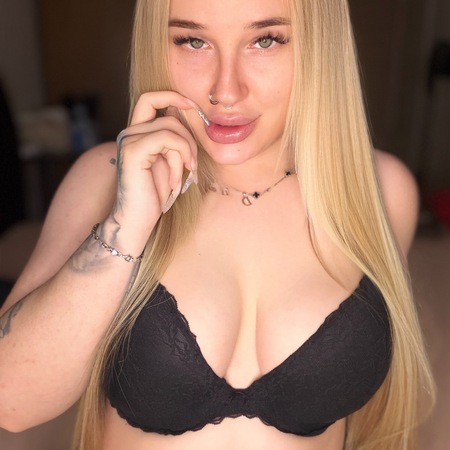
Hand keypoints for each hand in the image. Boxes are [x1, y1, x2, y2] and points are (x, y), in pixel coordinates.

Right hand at [111, 91, 197, 234]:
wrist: (137, 221)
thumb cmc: (154, 195)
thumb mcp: (170, 162)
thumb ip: (173, 140)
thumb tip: (183, 114)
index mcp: (137, 134)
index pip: (150, 99)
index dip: (172, 96)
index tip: (193, 107)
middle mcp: (129, 133)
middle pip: (170, 115)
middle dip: (190, 138)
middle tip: (193, 164)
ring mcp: (129, 140)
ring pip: (172, 127)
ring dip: (186, 153)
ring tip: (185, 176)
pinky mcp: (133, 151)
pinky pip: (168, 140)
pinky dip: (179, 160)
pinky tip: (175, 181)